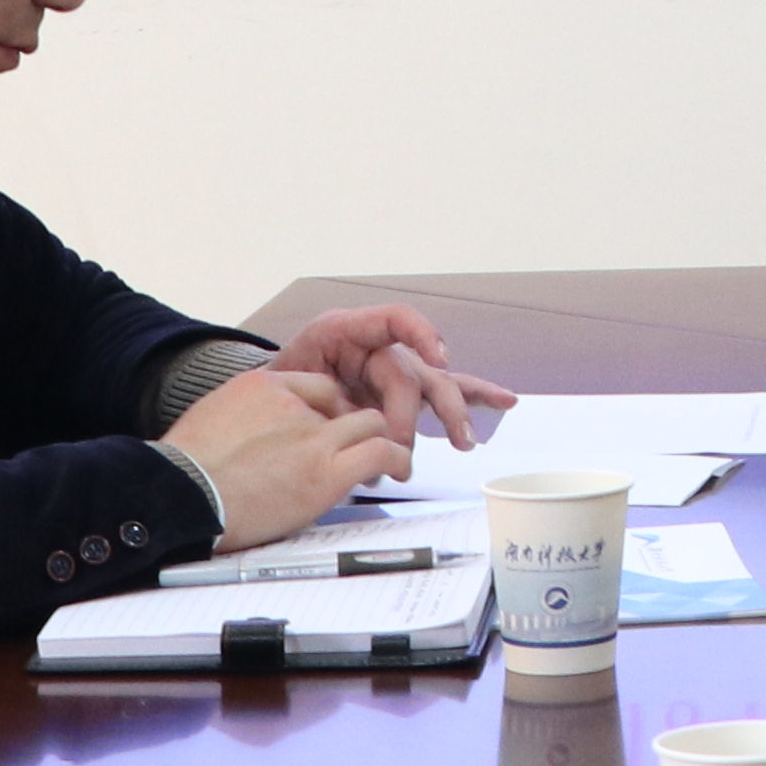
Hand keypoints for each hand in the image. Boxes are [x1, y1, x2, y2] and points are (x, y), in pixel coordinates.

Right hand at [167, 363, 413, 549]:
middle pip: (345, 402)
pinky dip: (395, 460)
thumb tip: (252, 438)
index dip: (329, 412)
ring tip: (391, 458)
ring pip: (370, 423)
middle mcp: (292, 404)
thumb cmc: (185, 472)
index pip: (316, 388)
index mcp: (262, 387)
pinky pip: (379, 453)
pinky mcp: (326, 472)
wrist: (179, 494)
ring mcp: (312, 437)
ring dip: (383, 440)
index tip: (332, 431)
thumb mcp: (212, 419)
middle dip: (356, 425)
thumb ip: (243, 419)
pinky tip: (397, 470)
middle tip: (360, 446)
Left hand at [266, 306, 515, 451]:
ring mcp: (391, 369)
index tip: (436, 360)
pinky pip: (439, 391)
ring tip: (464, 440)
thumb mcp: (286, 384)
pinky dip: (470, 397)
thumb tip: (357, 430)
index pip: (394, 319)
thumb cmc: (272, 388)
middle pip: (415, 371)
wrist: (261, 403)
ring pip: (434, 385)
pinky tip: (503, 401)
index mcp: (345, 332)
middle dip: (424, 408)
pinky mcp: (400, 393)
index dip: (421, 334)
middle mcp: (376, 347)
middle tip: (418, 445)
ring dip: (453, 413)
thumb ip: (321, 401)